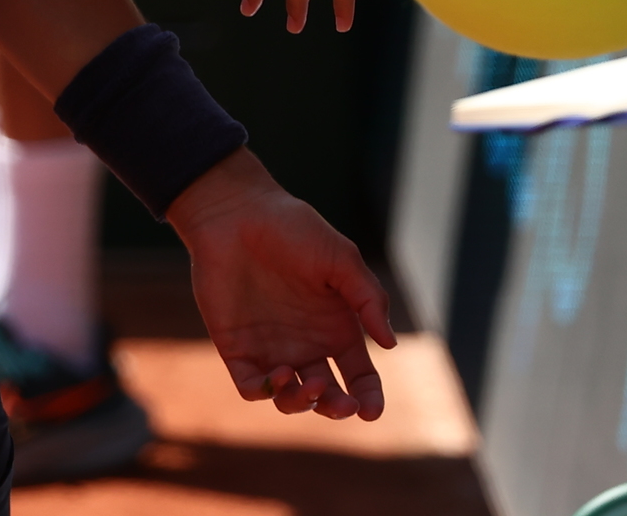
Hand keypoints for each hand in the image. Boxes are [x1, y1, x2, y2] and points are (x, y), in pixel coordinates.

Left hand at [170, 150, 397, 418]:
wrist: (237, 214)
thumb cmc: (294, 229)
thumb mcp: (341, 258)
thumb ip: (368, 298)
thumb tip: (389, 344)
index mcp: (336, 326)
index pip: (358, 374)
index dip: (368, 396)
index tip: (372, 411)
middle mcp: (306, 344)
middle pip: (327, 395)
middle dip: (337, 408)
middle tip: (341, 404)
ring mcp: (271, 349)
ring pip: (290, 398)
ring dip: (303, 403)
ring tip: (310, 383)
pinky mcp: (237, 349)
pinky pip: (252, 387)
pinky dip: (266, 392)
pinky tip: (279, 375)